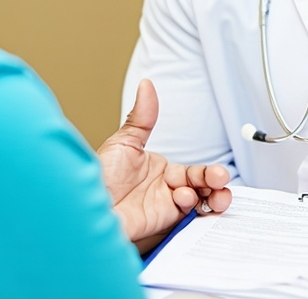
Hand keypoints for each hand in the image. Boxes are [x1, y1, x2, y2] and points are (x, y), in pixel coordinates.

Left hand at [97, 78, 231, 252]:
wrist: (86, 205)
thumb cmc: (100, 176)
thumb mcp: (124, 142)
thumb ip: (142, 117)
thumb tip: (147, 85)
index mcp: (160, 171)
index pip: (193, 172)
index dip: (207, 172)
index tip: (217, 173)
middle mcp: (166, 190)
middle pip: (201, 187)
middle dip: (216, 184)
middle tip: (221, 180)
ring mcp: (164, 207)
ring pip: (199, 204)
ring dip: (214, 199)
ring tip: (219, 197)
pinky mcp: (161, 222)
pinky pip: (185, 217)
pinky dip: (191, 208)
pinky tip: (183, 198)